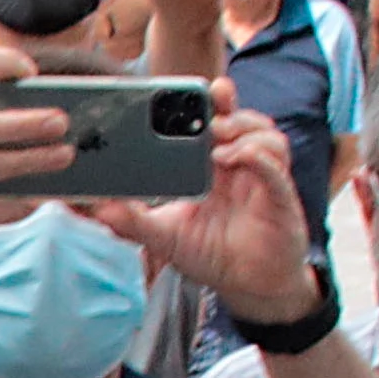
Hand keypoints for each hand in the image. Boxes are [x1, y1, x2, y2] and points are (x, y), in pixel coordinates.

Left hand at [104, 103, 317, 323]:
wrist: (249, 288)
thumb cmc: (212, 254)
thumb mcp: (165, 236)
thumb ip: (133, 222)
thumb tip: (98, 208)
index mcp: (214, 166)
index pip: (213, 122)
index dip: (206, 102)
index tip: (186, 89)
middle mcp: (241, 166)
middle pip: (241, 117)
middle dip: (226, 101)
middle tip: (209, 98)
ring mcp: (263, 179)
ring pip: (265, 134)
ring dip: (242, 127)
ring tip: (216, 138)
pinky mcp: (280, 197)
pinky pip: (275, 166)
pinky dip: (257, 155)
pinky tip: (235, 158)